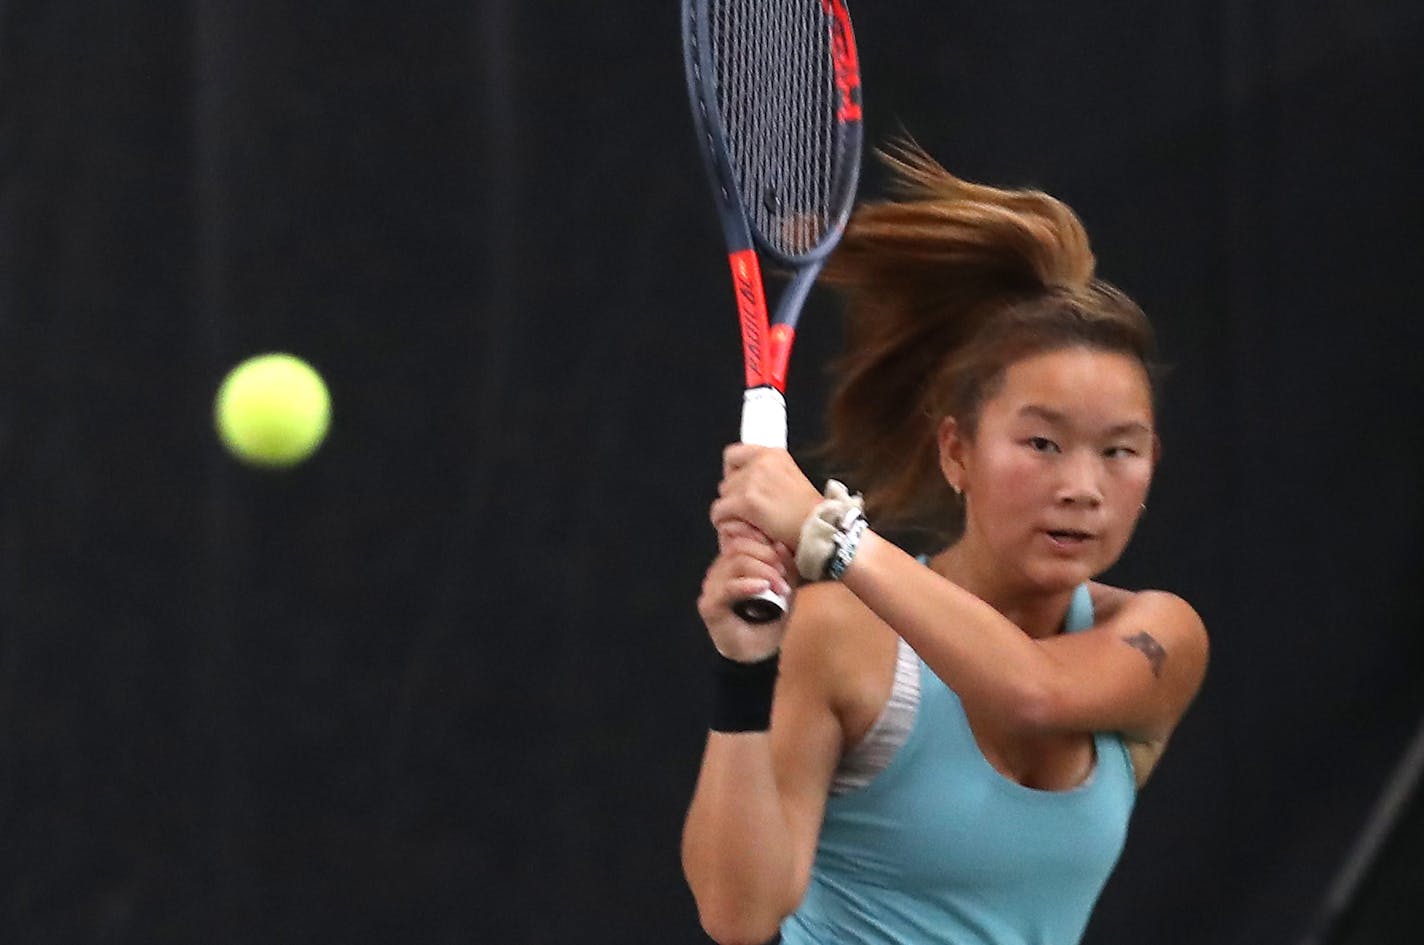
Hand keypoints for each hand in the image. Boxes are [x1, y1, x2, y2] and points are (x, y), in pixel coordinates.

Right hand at [697, 520, 797, 661]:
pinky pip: (728, 588)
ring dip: (762, 571)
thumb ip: (785, 568)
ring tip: (779, 586)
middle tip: (784, 575)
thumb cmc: (769, 620)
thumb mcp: (785, 590)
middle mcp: (719, 571)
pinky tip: (763, 588)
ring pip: (734, 564)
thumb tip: (780, 544)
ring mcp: (712, 587)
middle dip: (766, 557)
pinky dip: (747, 585)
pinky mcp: (710, 605)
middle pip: (739, 548)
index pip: (743, 539)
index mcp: (734, 564)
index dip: (763, 542)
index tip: (784, 557)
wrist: (756, 655)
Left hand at [709, 445, 822, 548]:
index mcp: (774, 454)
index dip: (733, 472)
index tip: (737, 485)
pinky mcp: (747, 502)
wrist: (820, 529)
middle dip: (734, 496)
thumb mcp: (791, 482)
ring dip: (731, 510)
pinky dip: (725, 522)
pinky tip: (740, 528)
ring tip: (748, 522)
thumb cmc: (811, 514)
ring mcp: (753, 481)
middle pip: (728, 478)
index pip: (734, 454)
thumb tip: (742, 481)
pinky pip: (720, 511)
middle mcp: (762, 462)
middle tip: (747, 511)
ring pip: (723, 496)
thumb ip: (766, 476)